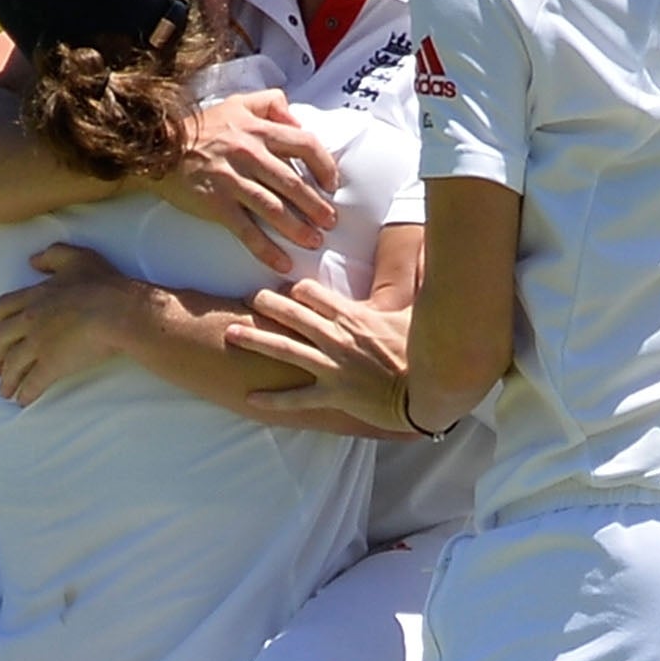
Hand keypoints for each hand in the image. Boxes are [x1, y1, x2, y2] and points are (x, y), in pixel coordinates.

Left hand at [0, 245, 138, 404]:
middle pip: (1, 340)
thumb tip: (32, 261)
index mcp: (34, 296)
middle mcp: (30, 321)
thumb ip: (52, 255)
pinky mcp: (52, 365)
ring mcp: (39, 345)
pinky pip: (32, 383)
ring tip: (6, 391)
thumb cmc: (103, 284)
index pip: (3, 310)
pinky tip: (23, 401)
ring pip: (13, 365)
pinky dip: (25, 393)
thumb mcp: (77, 257)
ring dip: (7, 380)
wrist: (119, 312)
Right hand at [165, 92, 337, 274]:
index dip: (324, 165)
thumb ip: (271, 104)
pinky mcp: (216, 204)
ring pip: (274, 209)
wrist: (158, 147)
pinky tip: (282, 263)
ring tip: (314, 242)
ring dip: (298, 229)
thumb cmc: (203, 126)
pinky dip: (266, 249)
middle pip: (293, 183)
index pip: (305, 144)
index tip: (331, 184)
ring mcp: (232, 181)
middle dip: (316, 206)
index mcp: (258, 130)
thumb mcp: (238, 102)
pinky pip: (246, 231)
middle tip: (330, 223)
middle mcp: (249, 154)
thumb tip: (298, 119)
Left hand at [229, 277, 412, 433]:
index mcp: (352, 316)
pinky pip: (296, 398)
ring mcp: (332, 367)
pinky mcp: (333, 395)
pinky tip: (251, 397)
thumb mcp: (415, 315)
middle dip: (265, 303)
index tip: (284, 289)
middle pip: (291, 313)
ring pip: (283, 349)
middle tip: (248, 298)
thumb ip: (411, 288)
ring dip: (254, 339)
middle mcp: (335, 337)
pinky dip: (273, 399)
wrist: (428, 393)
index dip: (295, 290)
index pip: (313, 293)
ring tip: (231, 333)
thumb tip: (426, 260)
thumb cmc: (425, 354)